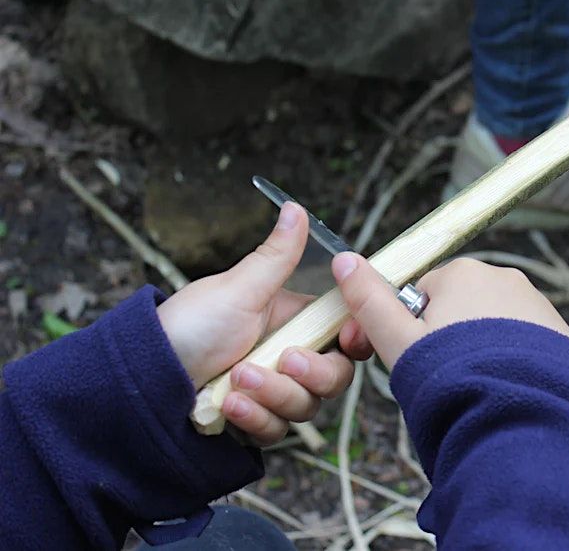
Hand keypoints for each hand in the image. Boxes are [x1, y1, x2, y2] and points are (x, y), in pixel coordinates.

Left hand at [157, 203, 353, 445]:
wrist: (143, 378)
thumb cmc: (189, 325)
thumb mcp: (239, 289)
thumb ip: (277, 256)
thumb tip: (295, 207)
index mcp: (294, 321)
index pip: (345, 334)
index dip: (354, 340)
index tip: (349, 340)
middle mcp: (289, 358)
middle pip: (335, 377)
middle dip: (312, 373)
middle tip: (286, 361)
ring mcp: (274, 393)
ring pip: (307, 407)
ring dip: (273, 395)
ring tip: (235, 379)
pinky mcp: (256, 423)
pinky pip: (276, 431)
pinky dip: (253, 418)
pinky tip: (227, 406)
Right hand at [332, 253, 568, 369]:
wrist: (522, 417)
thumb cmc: (452, 379)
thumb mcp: (398, 341)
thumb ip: (370, 301)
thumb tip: (344, 261)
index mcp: (462, 273)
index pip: (423, 294)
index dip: (409, 330)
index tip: (410, 360)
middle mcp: (504, 278)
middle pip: (459, 308)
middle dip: (446, 340)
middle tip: (441, 379)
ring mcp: (537, 305)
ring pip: (491, 327)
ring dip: (478, 351)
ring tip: (474, 386)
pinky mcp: (560, 334)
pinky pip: (523, 342)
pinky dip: (509, 361)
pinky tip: (502, 387)